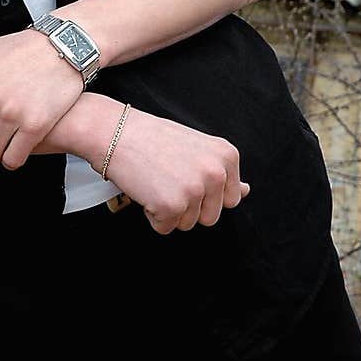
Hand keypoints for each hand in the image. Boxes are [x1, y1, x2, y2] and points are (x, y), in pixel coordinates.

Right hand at [88, 99, 248, 234]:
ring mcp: (194, 191)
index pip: (230, 198)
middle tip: (167, 177)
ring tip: (155, 180)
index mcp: (226, 156)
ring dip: (168, 210)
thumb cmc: (149, 137)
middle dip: (187, 205)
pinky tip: (145, 189)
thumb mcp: (196, 147)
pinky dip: (151, 215)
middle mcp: (216, 173)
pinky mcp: (171, 207)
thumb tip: (246, 191)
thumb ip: (222, 172)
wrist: (113, 131)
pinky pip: (164, 228)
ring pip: (187, 224)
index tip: (184, 174)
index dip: (204, 193)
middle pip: (210, 216)